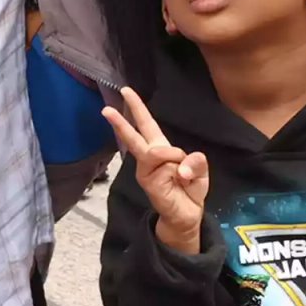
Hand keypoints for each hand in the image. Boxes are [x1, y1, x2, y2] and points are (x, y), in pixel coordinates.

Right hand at [101, 87, 208, 253]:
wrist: (187, 215)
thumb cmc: (190, 189)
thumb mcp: (200, 171)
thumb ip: (196, 162)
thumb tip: (181, 168)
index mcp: (160, 148)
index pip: (147, 124)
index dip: (137, 107)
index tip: (126, 91)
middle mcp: (148, 157)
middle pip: (135, 134)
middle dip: (121, 121)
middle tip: (105, 108)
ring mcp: (145, 170)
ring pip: (157, 150)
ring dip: (174, 156)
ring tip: (182, 173)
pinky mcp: (147, 181)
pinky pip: (164, 166)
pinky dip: (177, 170)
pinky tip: (180, 181)